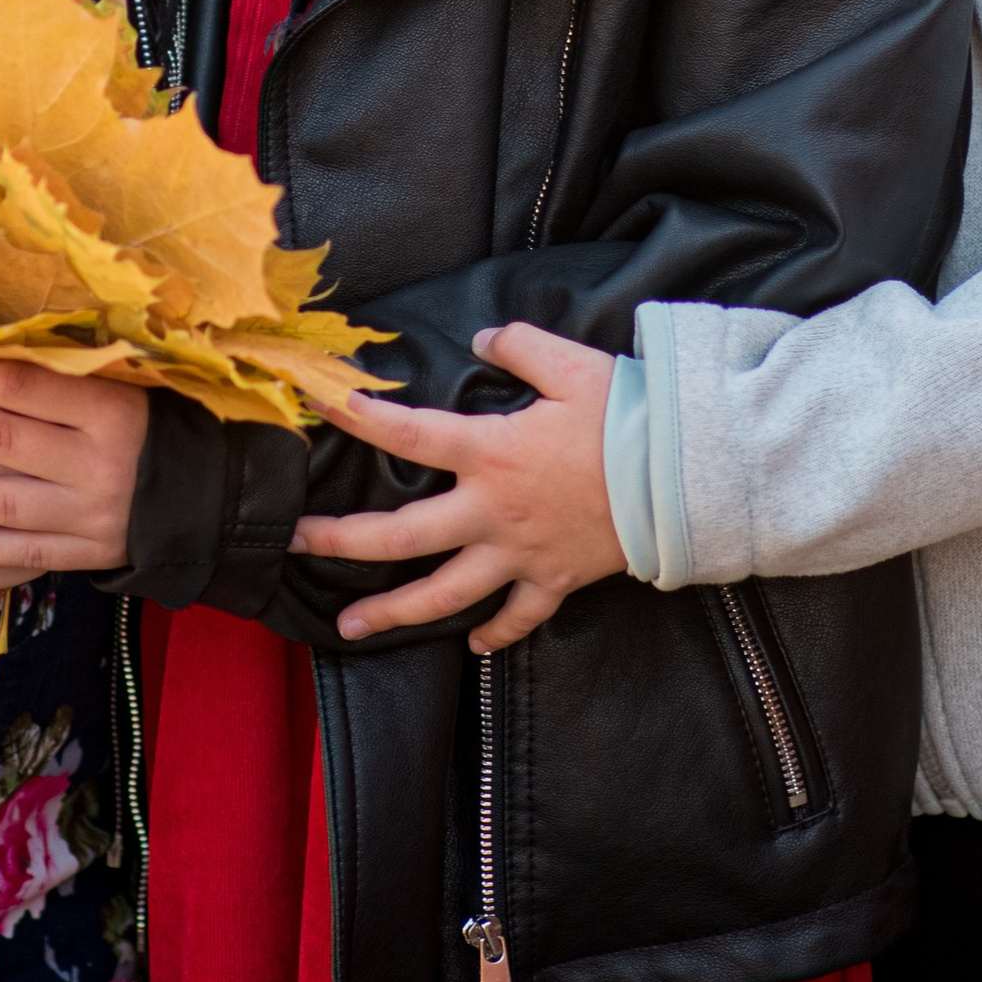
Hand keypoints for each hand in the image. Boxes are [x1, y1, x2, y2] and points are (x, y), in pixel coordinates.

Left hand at [0, 357, 147, 592]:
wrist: (207, 496)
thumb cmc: (152, 424)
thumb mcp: (127, 385)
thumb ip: (66, 374)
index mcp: (113, 411)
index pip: (28, 387)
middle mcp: (99, 465)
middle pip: (4, 441)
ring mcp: (90, 516)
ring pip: (3, 502)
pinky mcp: (86, 555)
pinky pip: (24, 553)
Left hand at [287, 323, 622, 650]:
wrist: (684, 480)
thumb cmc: (627, 418)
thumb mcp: (569, 364)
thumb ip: (518, 345)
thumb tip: (483, 337)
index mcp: (490, 452)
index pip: (408, 433)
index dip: (358, 417)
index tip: (319, 404)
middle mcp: (492, 511)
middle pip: (401, 537)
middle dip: (342, 542)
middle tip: (296, 543)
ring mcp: (521, 554)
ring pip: (444, 595)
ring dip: (393, 614)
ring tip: (348, 629)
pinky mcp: (555, 581)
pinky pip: (517, 617)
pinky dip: (493, 633)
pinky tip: (471, 645)